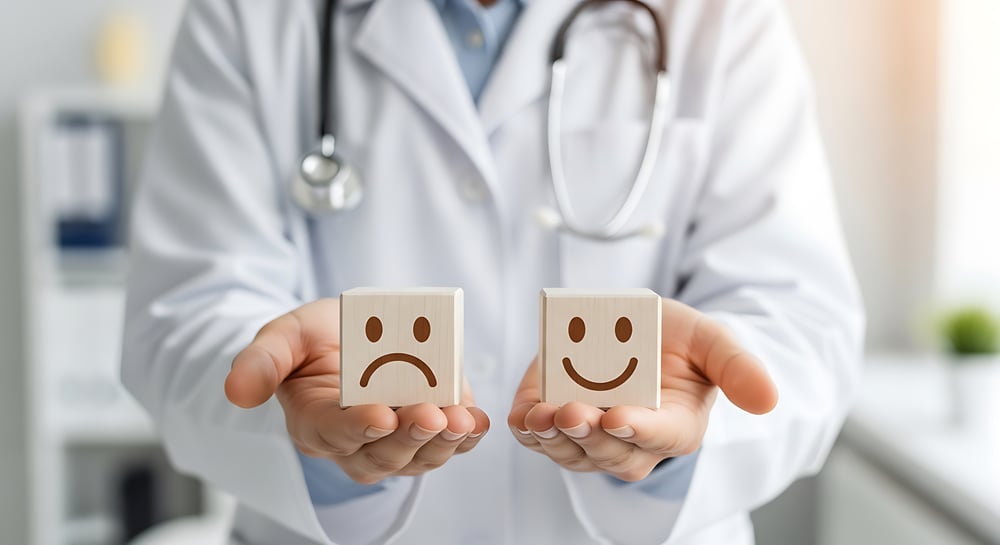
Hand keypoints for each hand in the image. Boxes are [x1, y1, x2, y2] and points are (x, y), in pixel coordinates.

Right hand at [225, 299, 489, 484]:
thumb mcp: (284, 335)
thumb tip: (235, 391)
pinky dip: (466, 438)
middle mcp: (354, 442)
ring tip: (462, 421)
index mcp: (313, 420)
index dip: (357, 427)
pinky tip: (478, 422)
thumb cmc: (314, 339)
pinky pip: (448, 445)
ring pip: (418, 456)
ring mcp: (394, 441)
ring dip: (442, 442)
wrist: (350, 334)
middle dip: (409, 435)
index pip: (333, 432)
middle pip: (382, 452)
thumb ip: (262, 360)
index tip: (380, 416)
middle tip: (432, 415)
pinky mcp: (427, 431)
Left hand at [508, 298, 777, 480]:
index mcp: (677, 426)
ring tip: (540, 417)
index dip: (639, 429)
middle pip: (611, 451)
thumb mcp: (713, 342)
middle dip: (588, 433)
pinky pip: (541, 439)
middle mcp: (634, 441)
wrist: (638, 331)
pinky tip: (521, 418)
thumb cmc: (680, 342)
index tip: (618, 417)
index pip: (660, 437)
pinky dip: (528, 431)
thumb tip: (769, 401)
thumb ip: (738, 368)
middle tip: (570, 412)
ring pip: (572, 451)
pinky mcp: (558, 423)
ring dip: (553, 438)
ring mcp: (593, 437)